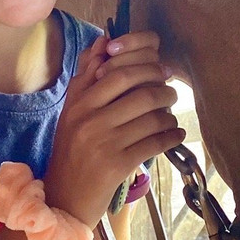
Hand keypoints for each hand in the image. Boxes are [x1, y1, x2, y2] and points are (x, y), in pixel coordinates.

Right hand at [44, 31, 183, 226]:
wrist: (63, 200)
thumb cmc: (72, 152)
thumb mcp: (72, 112)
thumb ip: (87, 76)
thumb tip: (105, 40)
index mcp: (77, 102)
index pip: (117, 70)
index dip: (145, 65)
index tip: (159, 69)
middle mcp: (87, 118)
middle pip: (138, 89)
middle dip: (162, 87)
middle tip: (172, 90)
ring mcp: (102, 141)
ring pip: (151, 116)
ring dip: (170, 114)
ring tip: (172, 116)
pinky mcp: (117, 165)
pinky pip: (155, 142)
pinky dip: (172, 137)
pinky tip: (176, 135)